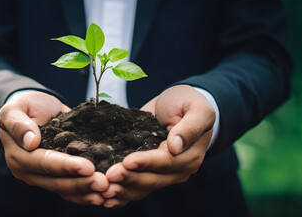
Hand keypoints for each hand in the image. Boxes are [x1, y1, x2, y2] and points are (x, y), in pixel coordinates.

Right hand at [0, 91, 108, 205]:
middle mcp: (29, 171)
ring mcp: (43, 177)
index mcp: (18, 156)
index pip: (43, 163)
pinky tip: (104, 195)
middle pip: (56, 182)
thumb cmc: (24, 106)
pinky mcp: (56, 176)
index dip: (65, 166)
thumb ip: (18, 123)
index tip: (87, 167)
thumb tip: (30, 142)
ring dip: (86, 191)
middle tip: (104, 183)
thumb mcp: (15, 108)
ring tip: (107, 191)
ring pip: (65, 190)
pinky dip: (86, 193)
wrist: (35, 108)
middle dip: (81, 183)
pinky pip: (70, 190)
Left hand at [101, 85, 214, 207]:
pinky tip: (105, 197)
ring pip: (142, 188)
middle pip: (152, 179)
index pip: (165, 162)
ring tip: (104, 189)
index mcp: (189, 156)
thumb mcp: (197, 109)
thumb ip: (190, 127)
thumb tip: (175, 146)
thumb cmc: (187, 103)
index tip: (127, 161)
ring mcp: (161, 174)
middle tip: (109, 176)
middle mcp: (176, 170)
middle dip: (130, 178)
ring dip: (123, 190)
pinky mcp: (147, 172)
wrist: (176, 105)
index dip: (146, 163)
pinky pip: (135, 188)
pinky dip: (121, 194)